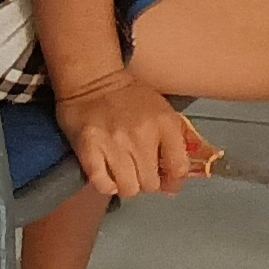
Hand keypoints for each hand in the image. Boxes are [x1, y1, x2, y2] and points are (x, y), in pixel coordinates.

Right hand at [54, 69, 196, 197]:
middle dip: (148, 183)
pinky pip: (103, 184)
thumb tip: (175, 176)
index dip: (174, 181)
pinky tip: (108, 175)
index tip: (167, 181)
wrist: (93, 79)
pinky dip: (107, 185)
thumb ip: (173, 139)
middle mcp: (142, 135)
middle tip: (141, 174)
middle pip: (151, 184)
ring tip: (124, 175)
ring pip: (128, 189)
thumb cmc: (130, 96)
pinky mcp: (89, 149)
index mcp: (165, 123)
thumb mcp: (162, 110)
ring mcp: (114, 144)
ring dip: (127, 186)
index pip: (178, 168)